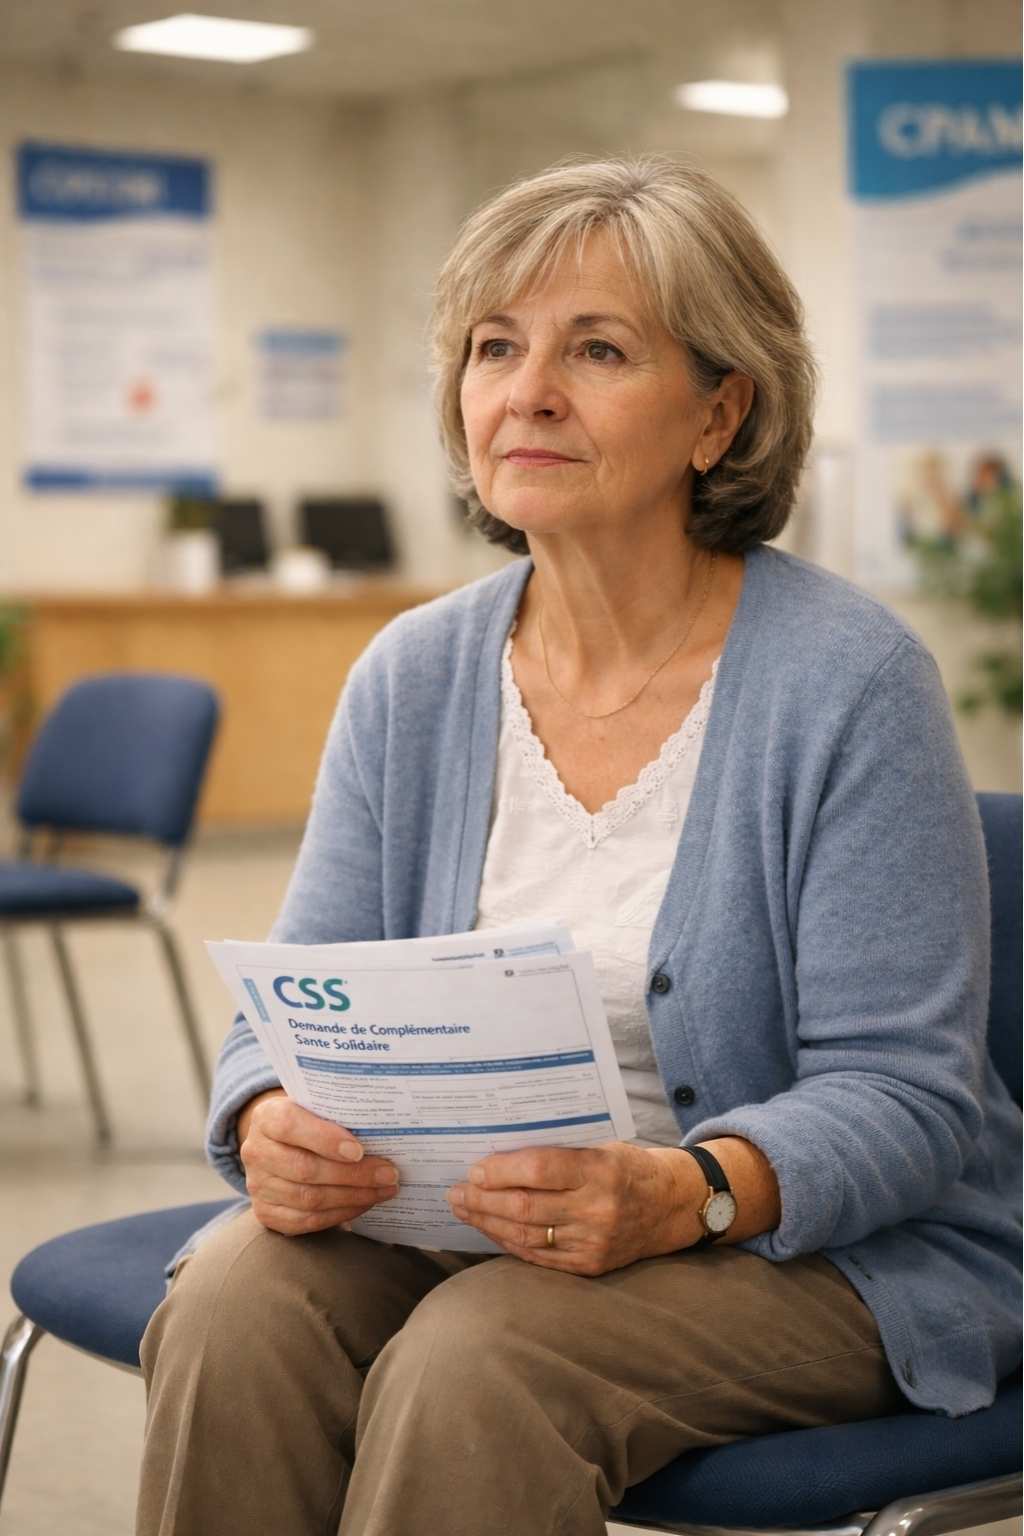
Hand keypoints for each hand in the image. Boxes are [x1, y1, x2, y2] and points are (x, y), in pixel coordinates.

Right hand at [238, 1091, 400, 1236]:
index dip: (325, 1139)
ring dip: (353, 1197)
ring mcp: (258, 1185)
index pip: (290, 1125)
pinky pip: (306, 1221)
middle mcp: (256, 1151)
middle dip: (354, 1175)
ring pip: (308, 1199)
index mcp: (266, 1116)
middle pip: (305, 1169)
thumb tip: (381, 1129)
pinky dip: (339, 1214)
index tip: (359, 1150)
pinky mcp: (266, 1213)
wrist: (280, 1145)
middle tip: (388, 1174)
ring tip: (384, 1190)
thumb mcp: (317, 1107)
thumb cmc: (310, 1120)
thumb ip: (337, 1114)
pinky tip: (364, 1203)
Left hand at [446, 1142, 703, 1274]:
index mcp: (602, 1170)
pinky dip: (508, 1242)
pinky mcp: (590, 1266)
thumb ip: (559, 1151)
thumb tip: (499, 1153)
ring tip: (463, 1209)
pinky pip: (539, 1256)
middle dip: (483, 1199)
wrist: (671, 1206)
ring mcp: (594, 1242)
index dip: (500, 1170)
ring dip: (487, 1222)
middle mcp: (598, 1209)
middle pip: (526, 1207)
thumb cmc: (628, 1166)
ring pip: (527, 1235)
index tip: (474, 1167)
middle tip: (455, 1191)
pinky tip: (490, 1229)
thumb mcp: (601, 1145)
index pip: (539, 1170)